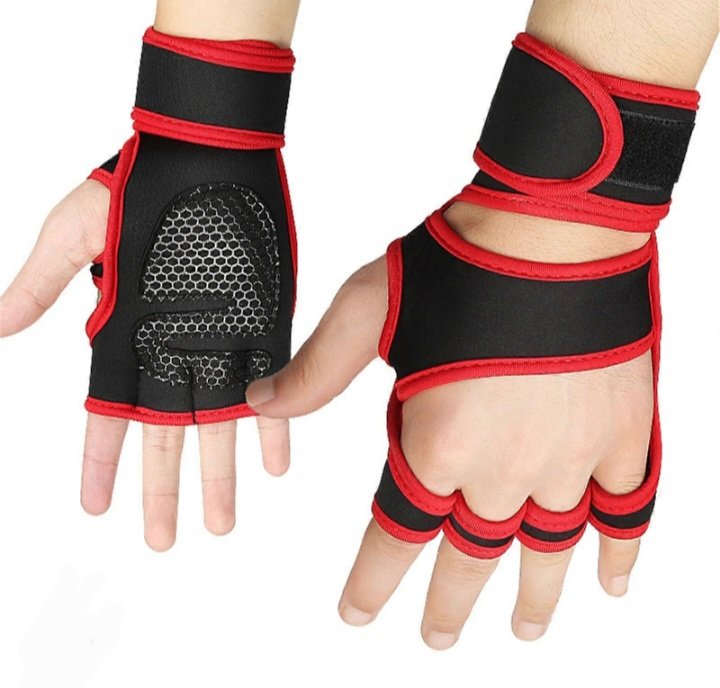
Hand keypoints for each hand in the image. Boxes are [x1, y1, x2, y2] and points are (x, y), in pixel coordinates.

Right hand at [0, 181, 289, 550]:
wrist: (205, 153)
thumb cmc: (133, 185)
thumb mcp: (70, 231)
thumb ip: (38, 281)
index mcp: (126, 336)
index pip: (108, 415)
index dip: (100, 463)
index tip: (96, 507)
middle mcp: (173, 349)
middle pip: (165, 436)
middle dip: (163, 489)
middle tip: (164, 541)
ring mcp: (218, 341)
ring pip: (218, 423)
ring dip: (220, 474)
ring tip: (223, 523)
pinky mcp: (259, 325)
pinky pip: (270, 384)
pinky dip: (275, 424)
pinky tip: (276, 463)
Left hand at [245, 213, 653, 646]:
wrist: (553, 224)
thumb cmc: (460, 261)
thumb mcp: (365, 311)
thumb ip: (315, 372)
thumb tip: (259, 401)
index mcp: (438, 443)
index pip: (396, 537)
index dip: (372, 583)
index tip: (358, 614)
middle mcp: (505, 467)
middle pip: (472, 557)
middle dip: (449, 606)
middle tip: (438, 638)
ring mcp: (571, 457)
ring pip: (549, 548)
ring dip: (536, 597)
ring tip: (526, 630)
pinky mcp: (624, 434)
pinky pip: (626, 509)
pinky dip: (619, 550)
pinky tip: (611, 580)